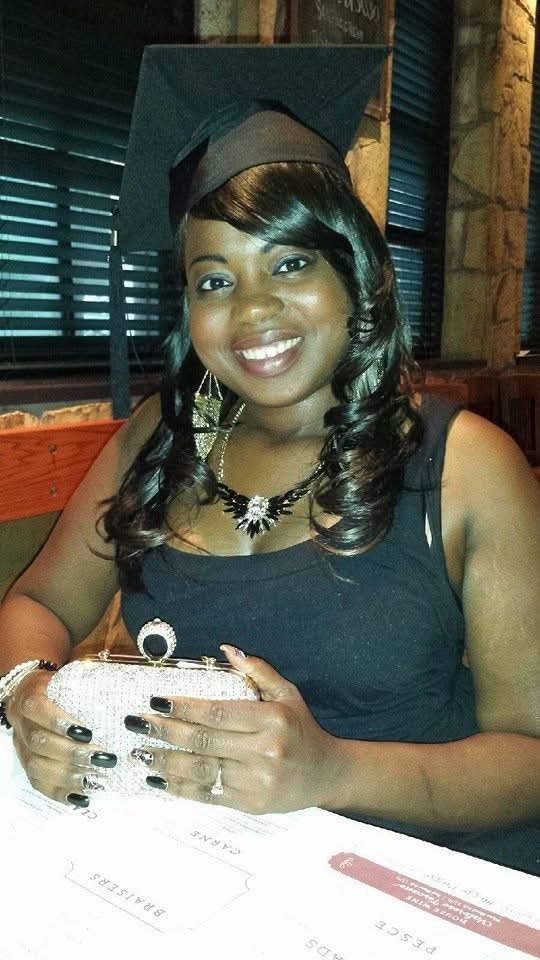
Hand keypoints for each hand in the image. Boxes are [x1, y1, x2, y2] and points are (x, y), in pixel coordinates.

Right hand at [6, 668, 117, 806]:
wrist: (30, 698)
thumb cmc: (59, 689)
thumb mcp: (70, 679)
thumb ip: (92, 686)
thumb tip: (134, 696)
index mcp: (31, 698)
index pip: (38, 709)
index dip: (59, 721)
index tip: (88, 731)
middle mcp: (22, 725)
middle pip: (40, 743)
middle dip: (72, 753)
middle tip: (104, 758)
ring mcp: (22, 749)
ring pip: (37, 767)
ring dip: (69, 776)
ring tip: (97, 779)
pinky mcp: (27, 767)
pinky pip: (39, 785)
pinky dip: (61, 793)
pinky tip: (83, 797)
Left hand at [126, 646, 346, 813]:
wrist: (327, 774)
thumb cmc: (301, 729)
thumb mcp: (287, 694)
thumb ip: (258, 671)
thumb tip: (226, 649)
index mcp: (271, 720)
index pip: (218, 712)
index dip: (184, 707)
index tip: (155, 701)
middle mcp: (264, 751)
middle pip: (203, 740)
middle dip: (164, 731)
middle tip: (135, 722)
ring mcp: (255, 781)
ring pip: (201, 770)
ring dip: (164, 761)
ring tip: (139, 750)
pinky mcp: (249, 804)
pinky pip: (207, 795)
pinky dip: (178, 788)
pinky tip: (156, 779)